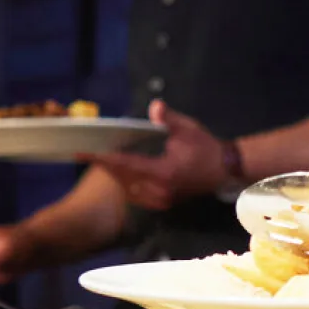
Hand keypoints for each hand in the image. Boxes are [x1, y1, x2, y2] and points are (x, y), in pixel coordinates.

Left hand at [88, 100, 229, 210]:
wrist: (224, 170)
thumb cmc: (205, 147)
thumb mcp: (187, 129)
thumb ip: (168, 119)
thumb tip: (155, 106)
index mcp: (164, 172)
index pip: (126, 164)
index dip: (103, 157)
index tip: (85, 151)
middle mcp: (159, 190)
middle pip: (122, 178)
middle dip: (104, 165)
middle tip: (85, 152)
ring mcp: (161, 199)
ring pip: (127, 188)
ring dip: (113, 174)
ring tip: (98, 159)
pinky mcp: (162, 202)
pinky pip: (136, 194)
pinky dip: (125, 182)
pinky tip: (117, 171)